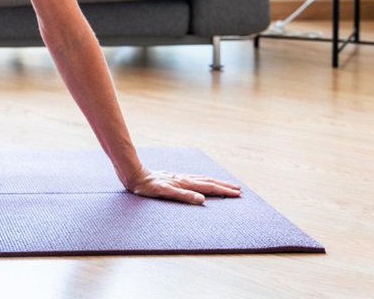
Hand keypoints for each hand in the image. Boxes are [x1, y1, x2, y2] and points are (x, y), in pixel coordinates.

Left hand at [125, 167, 241, 204]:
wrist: (134, 174)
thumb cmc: (147, 186)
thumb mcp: (164, 192)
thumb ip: (183, 195)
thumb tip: (202, 199)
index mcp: (184, 183)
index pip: (209, 187)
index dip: (223, 190)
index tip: (237, 193)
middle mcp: (184, 179)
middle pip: (209, 181)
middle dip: (224, 186)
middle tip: (239, 189)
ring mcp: (179, 178)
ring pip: (202, 179)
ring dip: (216, 182)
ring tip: (226, 185)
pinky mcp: (174, 178)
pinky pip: (194, 179)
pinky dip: (204, 181)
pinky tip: (203, 182)